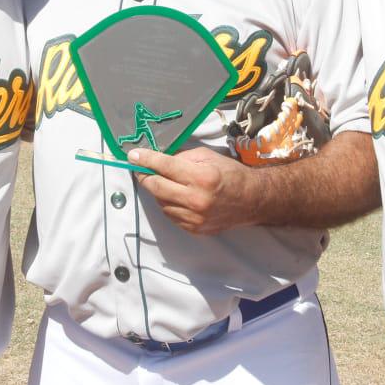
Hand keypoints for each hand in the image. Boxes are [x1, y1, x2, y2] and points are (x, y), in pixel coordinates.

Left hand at [127, 147, 259, 235]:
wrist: (252, 200)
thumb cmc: (230, 174)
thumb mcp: (207, 157)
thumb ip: (181, 157)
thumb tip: (157, 159)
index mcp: (201, 177)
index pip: (164, 166)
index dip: (145, 159)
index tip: (133, 155)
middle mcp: (196, 200)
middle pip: (156, 187)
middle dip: (145, 175)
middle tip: (141, 169)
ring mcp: (194, 218)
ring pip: (161, 202)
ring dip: (159, 191)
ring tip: (167, 182)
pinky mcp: (194, 229)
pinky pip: (170, 215)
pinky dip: (169, 204)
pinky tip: (177, 196)